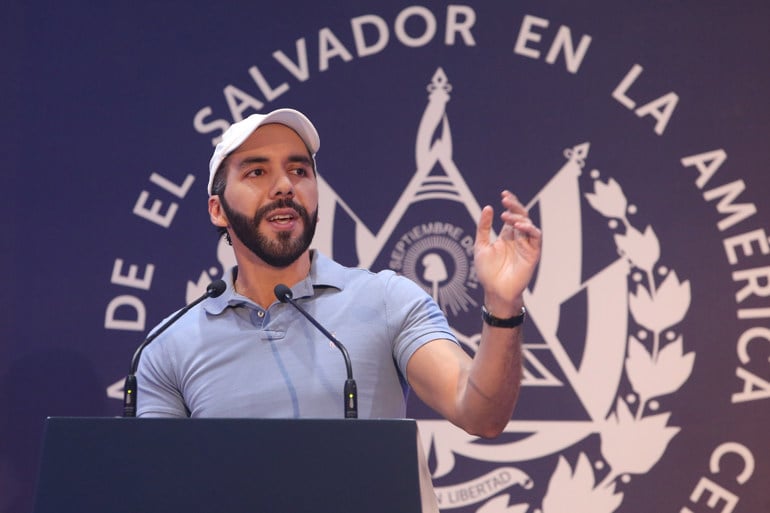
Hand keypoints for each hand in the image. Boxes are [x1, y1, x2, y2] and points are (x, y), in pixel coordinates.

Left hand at [474, 190, 541, 316]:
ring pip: (529, 224)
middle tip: (505, 199)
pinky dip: (529, 229)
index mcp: (507, 236)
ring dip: (519, 217)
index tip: (504, 194)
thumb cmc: (487, 271)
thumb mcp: (481, 245)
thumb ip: (484, 227)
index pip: (512, 215)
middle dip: (515, 206)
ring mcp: (526, 245)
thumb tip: (487, 207)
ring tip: (507, 216)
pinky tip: (518, 226)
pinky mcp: (533, 253)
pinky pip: (535, 237)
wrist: (495, 291)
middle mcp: (518, 238)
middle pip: (521, 216)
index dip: (511, 203)